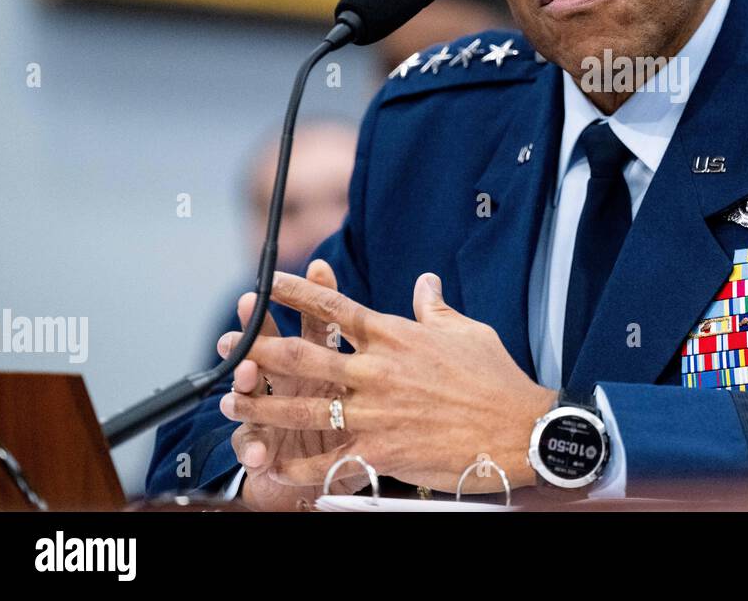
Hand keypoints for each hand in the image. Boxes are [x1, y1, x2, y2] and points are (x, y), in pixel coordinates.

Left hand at [220, 261, 557, 493]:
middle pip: (305, 355)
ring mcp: (377, 411)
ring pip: (305, 408)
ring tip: (230, 405)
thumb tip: (425, 283)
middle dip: (259, 350)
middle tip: (227, 346)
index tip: (265, 280)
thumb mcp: (467, 332)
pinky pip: (329, 459)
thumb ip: (436, 309)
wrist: (520, 429)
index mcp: (397, 336)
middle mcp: (379, 370)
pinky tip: (273, 466)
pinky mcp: (382, 450)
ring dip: (263, 406)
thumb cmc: (497, 379)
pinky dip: (298, 465)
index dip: (295, 292)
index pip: (335, 307)